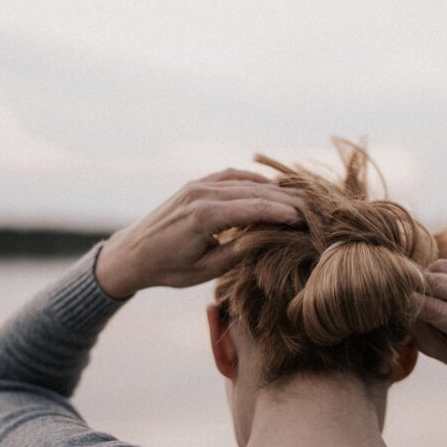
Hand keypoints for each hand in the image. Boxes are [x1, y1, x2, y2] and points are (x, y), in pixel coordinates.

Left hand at [95, 169, 304, 297]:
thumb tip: (270, 238)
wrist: (133, 253)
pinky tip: (270, 189)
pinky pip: (231, 177)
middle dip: (287, 200)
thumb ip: (239, 251)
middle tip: (313, 211)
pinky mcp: (196, 184)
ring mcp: (198, 185)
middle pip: (255, 192)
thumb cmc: (168, 269)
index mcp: (204, 216)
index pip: (255, 209)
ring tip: (299, 201)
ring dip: (274, 190)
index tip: (307, 221)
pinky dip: (253, 181)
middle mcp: (202, 194)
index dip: (284, 214)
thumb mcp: (206, 270)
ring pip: (246, 182)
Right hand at [411, 260, 446, 389]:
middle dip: (416, 285)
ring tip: (421, 293)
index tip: (392, 299)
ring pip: (445, 268)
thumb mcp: (437, 351)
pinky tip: (438, 290)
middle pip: (442, 283)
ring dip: (425, 277)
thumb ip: (419, 328)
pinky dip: (437, 274)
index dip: (411, 302)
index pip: (437, 310)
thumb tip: (401, 300)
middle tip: (400, 291)